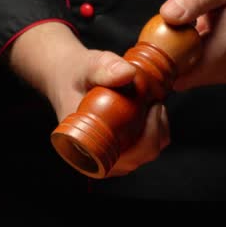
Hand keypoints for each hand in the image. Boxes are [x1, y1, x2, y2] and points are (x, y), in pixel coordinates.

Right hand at [8, 23, 168, 176]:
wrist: (67, 75)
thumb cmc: (75, 74)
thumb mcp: (87, 66)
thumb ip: (104, 68)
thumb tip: (128, 74)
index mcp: (85, 149)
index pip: (125, 160)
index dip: (147, 139)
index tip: (151, 108)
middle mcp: (97, 159)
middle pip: (141, 157)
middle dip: (157, 129)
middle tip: (155, 102)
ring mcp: (110, 156)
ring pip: (147, 153)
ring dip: (158, 129)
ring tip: (152, 103)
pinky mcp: (119, 149)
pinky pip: (146, 148)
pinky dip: (156, 131)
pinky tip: (152, 111)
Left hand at [159, 0, 225, 89]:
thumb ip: (193, 0)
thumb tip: (168, 15)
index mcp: (225, 53)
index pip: (179, 78)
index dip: (162, 65)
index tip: (153, 44)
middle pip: (184, 78)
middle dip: (172, 59)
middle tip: (169, 31)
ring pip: (194, 74)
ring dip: (185, 56)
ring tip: (188, 29)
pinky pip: (206, 69)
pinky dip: (198, 55)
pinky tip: (201, 34)